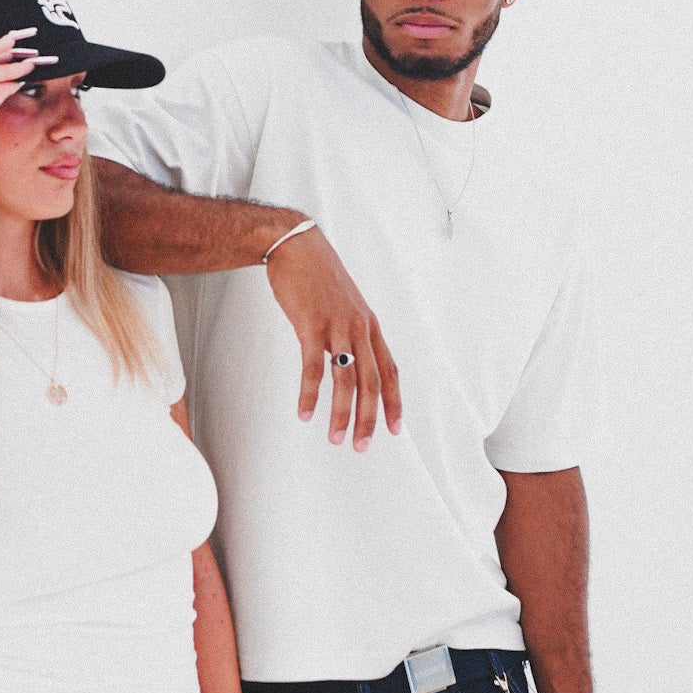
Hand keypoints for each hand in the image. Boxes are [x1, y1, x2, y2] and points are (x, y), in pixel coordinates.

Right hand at [264, 227, 401, 449]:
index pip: (389, 371)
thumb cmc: (318, 275)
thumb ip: (350, 331)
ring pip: (346, 379)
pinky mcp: (311, 324)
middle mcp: (359, 328)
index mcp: (369, 325)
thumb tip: (348, 359)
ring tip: (335, 437)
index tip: (395, 429)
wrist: (296, 246)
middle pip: (371, 382)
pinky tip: (305, 412)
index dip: (394, 402)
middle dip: (369, 418)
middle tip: (362, 446)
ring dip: (341, 413)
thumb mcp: (344, 304)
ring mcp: (337, 326)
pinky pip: (313, 367)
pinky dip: (310, 393)